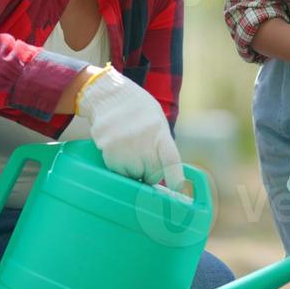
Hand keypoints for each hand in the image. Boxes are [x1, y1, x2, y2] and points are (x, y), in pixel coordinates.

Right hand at [75, 66, 185, 190]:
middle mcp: (144, 143)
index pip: (171, 162)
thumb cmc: (137, 111)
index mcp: (160, 134)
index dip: (176, 180)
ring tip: (129, 148)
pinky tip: (118, 149)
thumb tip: (162, 175)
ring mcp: (126, 149)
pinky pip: (117, 172)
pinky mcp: (109, 153)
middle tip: (143, 156)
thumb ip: (161, 146)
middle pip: (152, 175)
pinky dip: (118, 166)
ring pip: (133, 175)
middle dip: (149, 172)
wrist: (109, 95)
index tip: (180, 193)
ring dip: (132, 169)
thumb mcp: (157, 123)